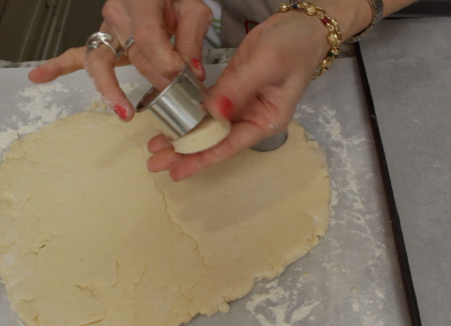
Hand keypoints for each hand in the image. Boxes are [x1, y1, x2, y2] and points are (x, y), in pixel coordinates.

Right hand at [29, 0, 212, 119]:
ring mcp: (106, 27)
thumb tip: (190, 71)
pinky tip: (39, 76)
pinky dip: (58, 66)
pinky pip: (76, 54)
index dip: (164, 59)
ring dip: (112, 89)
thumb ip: (191, 38)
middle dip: (156, 79)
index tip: (181, 73)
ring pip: (102, 62)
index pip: (147, 36)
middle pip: (133, 55)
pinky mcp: (102, 40)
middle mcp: (118, 12)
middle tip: (175, 91)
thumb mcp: (193, 8)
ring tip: (123, 111)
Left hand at [146, 11, 331, 180]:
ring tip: (155, 146)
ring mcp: (239, 105)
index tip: (178, 171)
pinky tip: (171, 119)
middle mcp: (251, 118)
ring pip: (207, 125)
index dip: (202, 159)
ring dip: (183, 134)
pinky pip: (206, 106)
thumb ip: (239, 88)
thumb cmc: (294, 46)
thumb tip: (213, 111)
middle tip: (155, 163)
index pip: (230, 145)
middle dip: (185, 152)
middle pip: (215, 141)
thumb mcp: (268, 63)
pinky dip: (189, 113)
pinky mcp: (230, 90)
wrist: (299, 25)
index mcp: (265, 120)